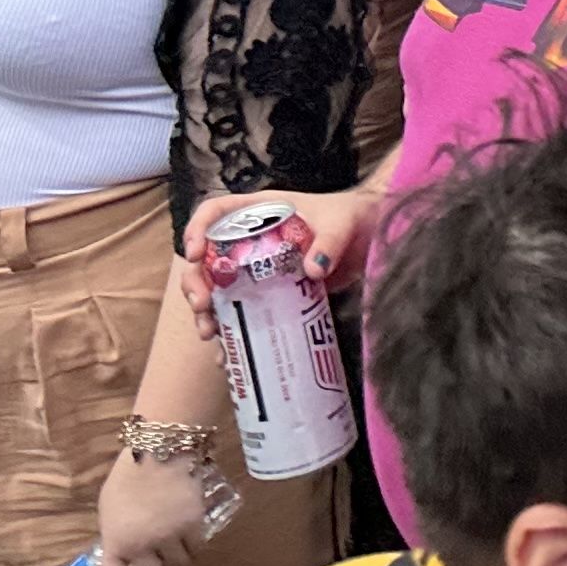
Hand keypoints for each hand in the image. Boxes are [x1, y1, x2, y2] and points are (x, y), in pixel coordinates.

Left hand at [94, 447, 218, 565]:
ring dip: (176, 565)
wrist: (160, 452)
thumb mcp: (109, 512)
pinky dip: (193, 549)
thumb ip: (116, 537)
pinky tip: (189, 537)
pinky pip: (197, 550)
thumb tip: (124, 555)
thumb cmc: (127, 479)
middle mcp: (143, 546)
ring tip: (174, 552)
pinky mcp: (194, 525)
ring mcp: (171, 536)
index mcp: (116, 543)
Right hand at [175, 185, 380, 336]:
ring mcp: (255, 268)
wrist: (370, 238)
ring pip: (216, 289)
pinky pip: (241, 311)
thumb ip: (330, 240)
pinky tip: (226, 353)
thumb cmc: (353, 219)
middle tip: (203, 304)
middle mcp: (250, 239)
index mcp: (260, 212)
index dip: (198, 229)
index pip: (216, 212)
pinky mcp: (268, 294)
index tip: (196, 254)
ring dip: (206, 311)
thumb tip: (313, 270)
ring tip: (210, 333)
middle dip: (195, 282)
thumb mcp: (343, 223)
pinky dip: (231, 331)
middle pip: (207, 258)